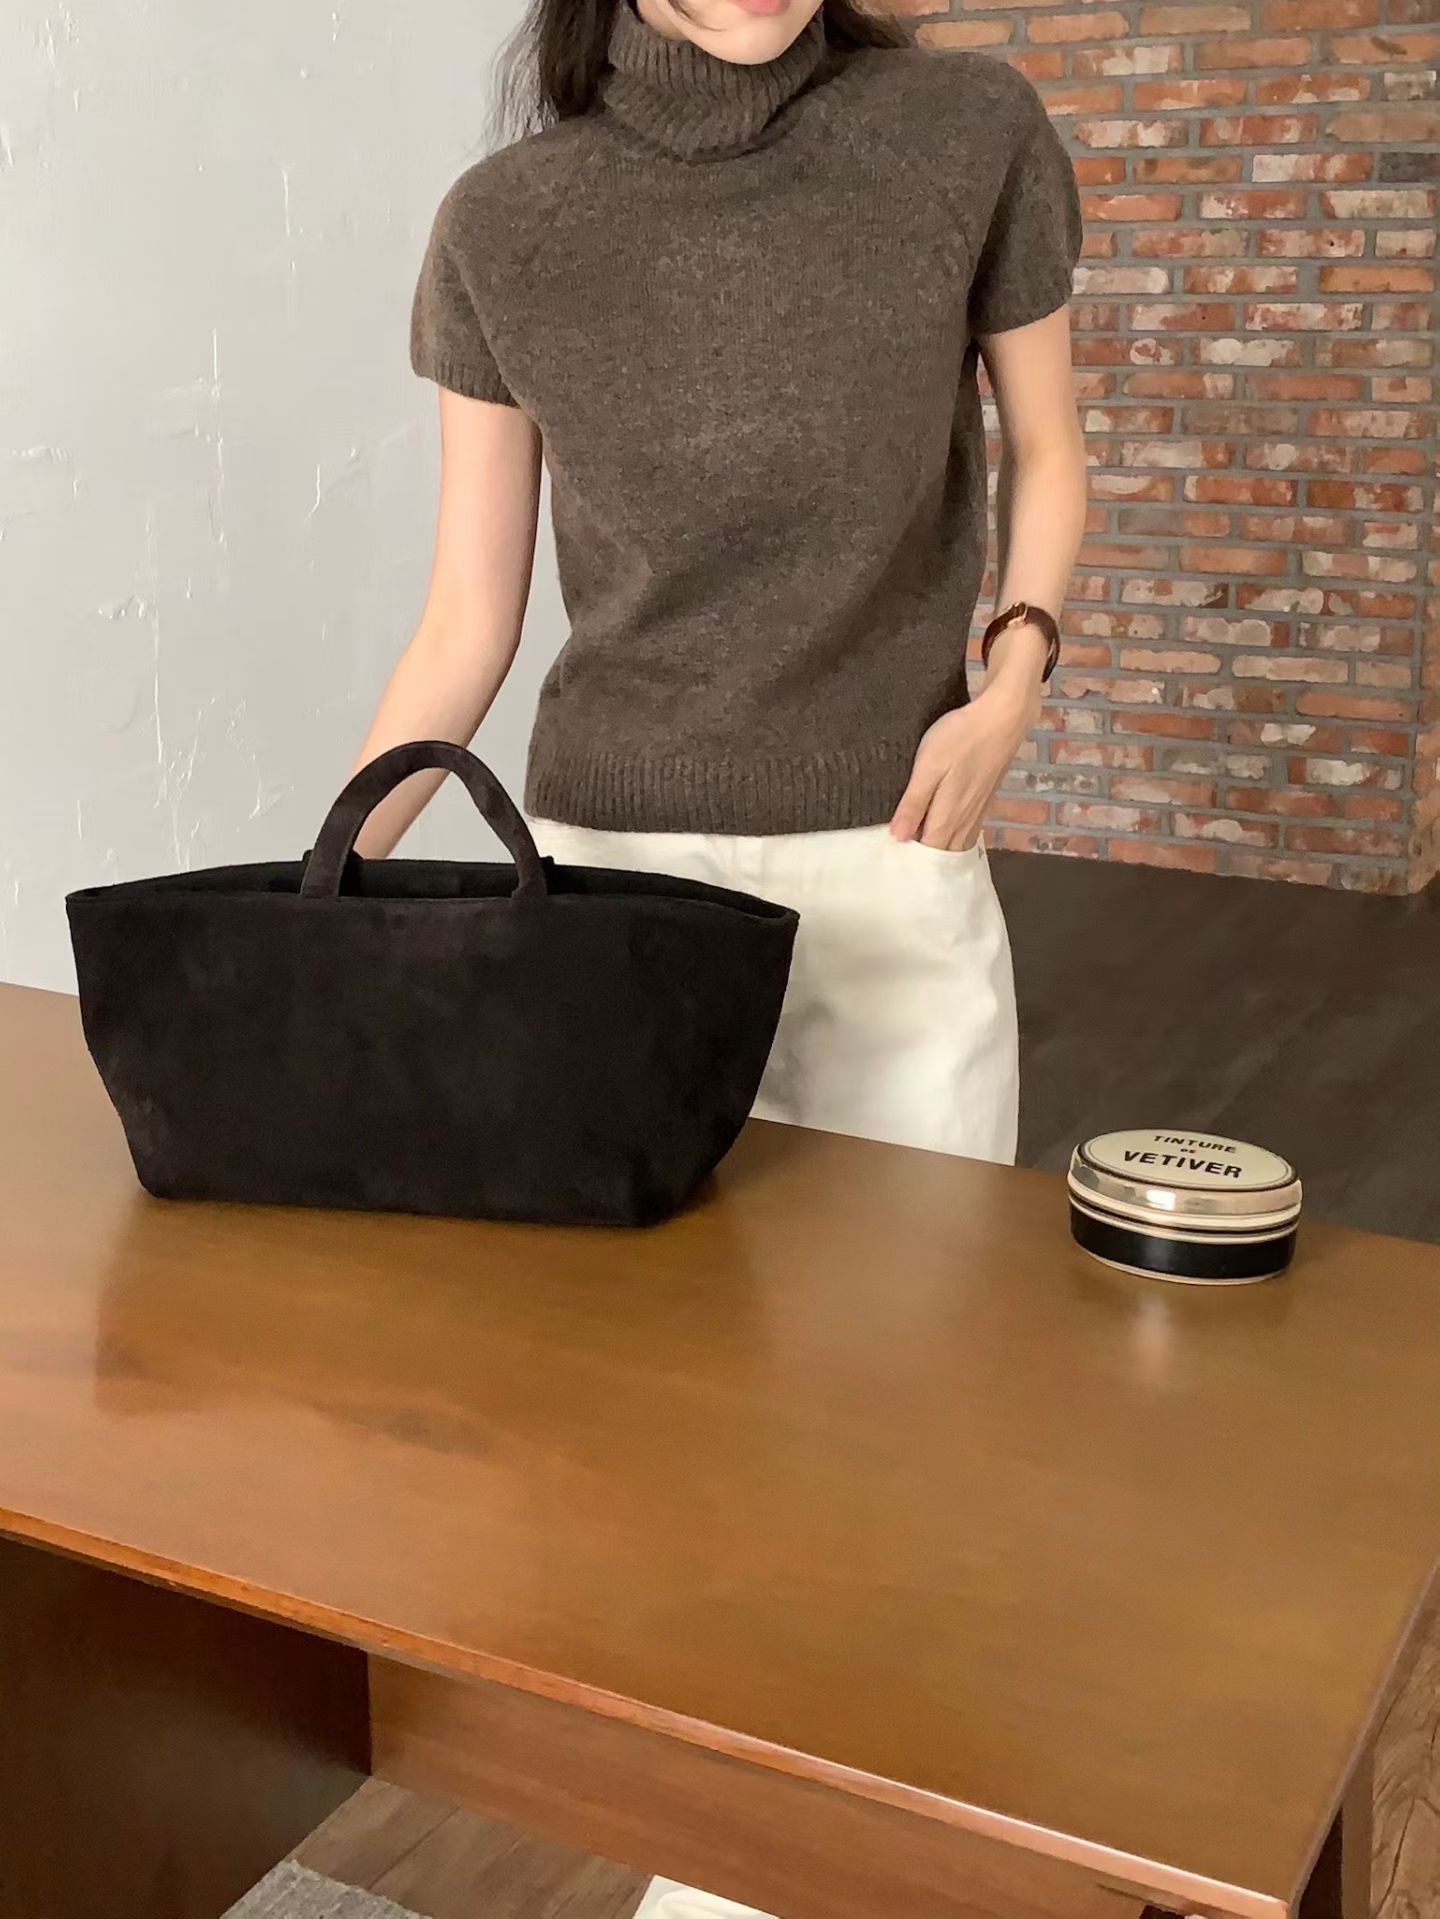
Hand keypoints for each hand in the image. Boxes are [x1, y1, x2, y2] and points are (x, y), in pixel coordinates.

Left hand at [889, 672, 1041, 851]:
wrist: (1002, 719)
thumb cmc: (961, 738)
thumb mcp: (928, 767)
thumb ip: (914, 803)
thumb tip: (898, 837)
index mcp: (948, 817)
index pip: (927, 853)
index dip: (909, 860)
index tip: (891, 858)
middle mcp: (965, 821)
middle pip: (943, 853)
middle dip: (923, 858)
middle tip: (900, 854)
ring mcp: (977, 812)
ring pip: (957, 844)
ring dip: (939, 850)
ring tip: (917, 846)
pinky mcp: (984, 800)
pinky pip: (967, 831)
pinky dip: (953, 838)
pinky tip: (942, 830)